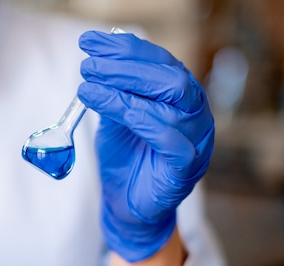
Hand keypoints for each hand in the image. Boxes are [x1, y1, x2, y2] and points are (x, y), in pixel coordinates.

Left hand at [77, 31, 213, 261]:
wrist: (127, 205)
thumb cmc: (125, 158)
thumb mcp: (114, 118)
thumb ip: (114, 92)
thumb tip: (97, 58)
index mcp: (179, 96)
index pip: (159, 62)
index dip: (125, 49)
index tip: (89, 42)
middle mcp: (194, 113)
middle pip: (170, 77)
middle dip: (126, 66)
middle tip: (88, 65)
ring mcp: (196, 139)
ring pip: (171, 103)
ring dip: (124, 91)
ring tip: (87, 87)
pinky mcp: (187, 167)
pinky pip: (169, 139)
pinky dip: (137, 119)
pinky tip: (106, 109)